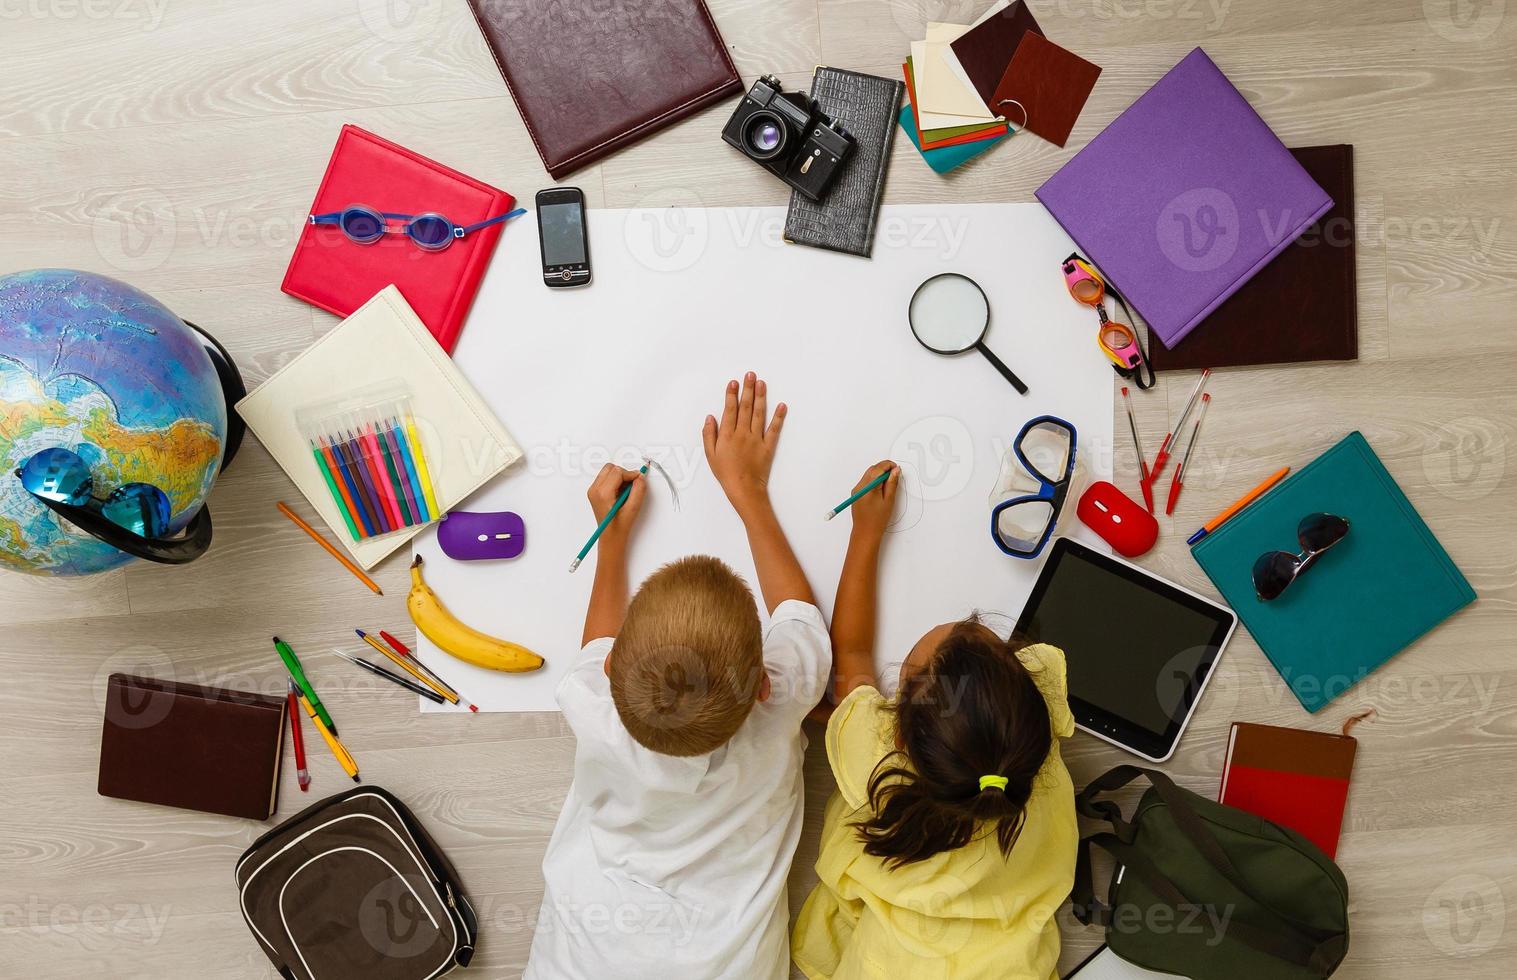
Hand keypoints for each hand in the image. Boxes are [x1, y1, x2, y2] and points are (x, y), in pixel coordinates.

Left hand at [586, 464, 645, 544]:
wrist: (610, 536)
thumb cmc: (619, 526)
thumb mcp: (633, 508)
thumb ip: (638, 490)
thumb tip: (640, 477)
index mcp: (603, 494)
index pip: (617, 472)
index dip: (631, 474)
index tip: (638, 479)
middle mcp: (595, 490)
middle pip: (611, 468)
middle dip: (624, 474)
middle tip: (631, 487)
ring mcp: (593, 490)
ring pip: (608, 471)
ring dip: (619, 477)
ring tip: (625, 492)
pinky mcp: (594, 491)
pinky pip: (605, 477)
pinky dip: (615, 480)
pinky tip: (619, 493)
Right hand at [703, 372, 785, 516]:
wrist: (743, 488)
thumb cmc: (726, 473)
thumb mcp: (710, 455)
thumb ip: (709, 434)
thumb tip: (710, 417)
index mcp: (727, 435)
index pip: (730, 409)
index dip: (732, 394)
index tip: (734, 382)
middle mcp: (742, 433)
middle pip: (745, 407)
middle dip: (747, 389)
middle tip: (750, 375)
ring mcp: (756, 439)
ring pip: (759, 413)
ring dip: (761, 397)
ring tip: (761, 383)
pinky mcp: (768, 446)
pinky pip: (774, 429)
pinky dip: (778, 417)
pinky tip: (781, 405)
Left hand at [847, 461, 899, 541]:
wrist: (865, 532)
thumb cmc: (878, 520)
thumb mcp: (889, 500)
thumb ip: (892, 483)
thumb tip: (895, 471)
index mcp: (868, 488)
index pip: (878, 469)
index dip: (888, 465)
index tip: (896, 468)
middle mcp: (859, 487)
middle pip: (872, 469)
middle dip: (883, 468)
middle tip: (894, 474)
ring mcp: (856, 490)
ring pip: (868, 474)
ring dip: (878, 474)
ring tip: (888, 482)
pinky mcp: (856, 493)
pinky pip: (865, 481)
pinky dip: (873, 480)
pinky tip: (881, 487)